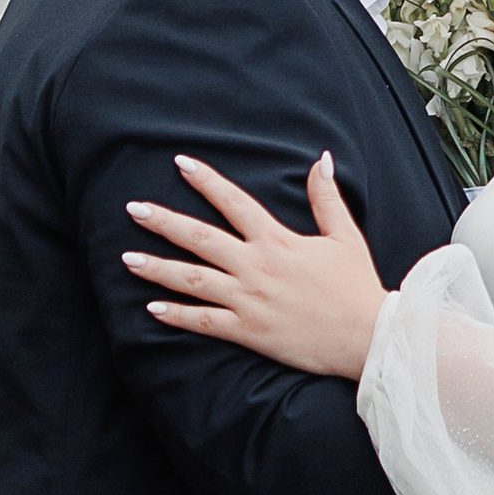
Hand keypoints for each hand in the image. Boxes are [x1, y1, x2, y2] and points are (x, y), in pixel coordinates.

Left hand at [125, 152, 387, 382]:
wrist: (365, 335)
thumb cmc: (355, 285)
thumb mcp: (344, 235)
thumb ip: (326, 197)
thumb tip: (320, 159)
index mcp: (277, 240)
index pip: (234, 202)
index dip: (205, 181)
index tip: (180, 164)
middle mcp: (257, 266)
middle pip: (201, 238)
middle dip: (164, 221)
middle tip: (133, 208)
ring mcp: (249, 300)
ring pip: (194, 280)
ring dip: (158, 268)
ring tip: (128, 258)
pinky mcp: (249, 331)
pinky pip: (205, 322)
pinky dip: (178, 316)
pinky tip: (152, 308)